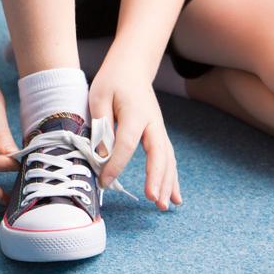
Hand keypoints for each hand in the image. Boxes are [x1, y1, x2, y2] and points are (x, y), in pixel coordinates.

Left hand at [88, 59, 182, 210]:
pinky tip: (175, 196)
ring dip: (167, 183)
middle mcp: (153, 122)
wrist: (131, 67)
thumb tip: (101, 154)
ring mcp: (159, 129)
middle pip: (158, 154)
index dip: (115, 164)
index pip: (126, 143)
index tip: (104, 181)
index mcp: (135, 112)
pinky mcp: (159, 134)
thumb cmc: (112, 81)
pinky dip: (172, 178)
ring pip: (168, 159)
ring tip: (165, 206)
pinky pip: (168, 158)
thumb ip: (101, 124)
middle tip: (153, 200)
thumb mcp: (99, 97)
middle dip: (156, 178)